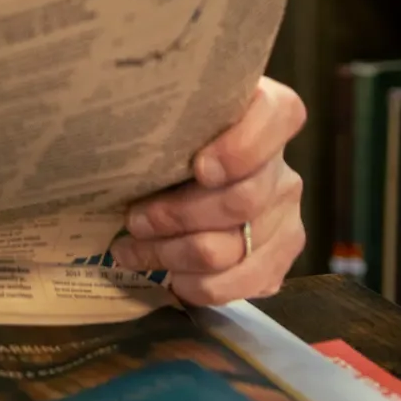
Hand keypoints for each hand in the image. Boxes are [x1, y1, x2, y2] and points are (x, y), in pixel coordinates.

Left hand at [111, 76, 305, 303]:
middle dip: (178, 214)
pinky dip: (196, 285)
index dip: (243, 147)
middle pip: (243, 200)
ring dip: (173, 253)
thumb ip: (163, 115)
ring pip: (232, 249)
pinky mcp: (278, 260)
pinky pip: (241, 284)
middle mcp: (283, 169)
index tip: (199, 167)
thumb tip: (115, 125)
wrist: (184, 185)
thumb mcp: (167, 120)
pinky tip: (167, 274)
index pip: (278, 117)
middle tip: (133, 218)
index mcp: (266, 116)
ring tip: (132, 250)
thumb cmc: (168, 144)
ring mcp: (285, 218)